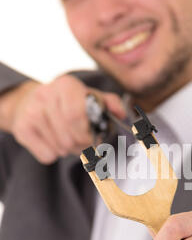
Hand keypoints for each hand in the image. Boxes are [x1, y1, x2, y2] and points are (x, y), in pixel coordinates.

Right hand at [7, 75, 125, 164]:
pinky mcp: (21, 128)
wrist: (30, 102)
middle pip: (70, 135)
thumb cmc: (68, 103)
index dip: (88, 132)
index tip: (93, 137)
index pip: (78, 115)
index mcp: (67, 85)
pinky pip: (47, 155)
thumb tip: (122, 113)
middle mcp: (46, 94)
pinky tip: (52, 141)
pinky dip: (54, 154)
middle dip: (81, 145)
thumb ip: (110, 103)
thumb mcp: (90, 97)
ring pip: (60, 147)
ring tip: (67, 140)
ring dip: (69, 150)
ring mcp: (31, 111)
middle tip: (82, 143)